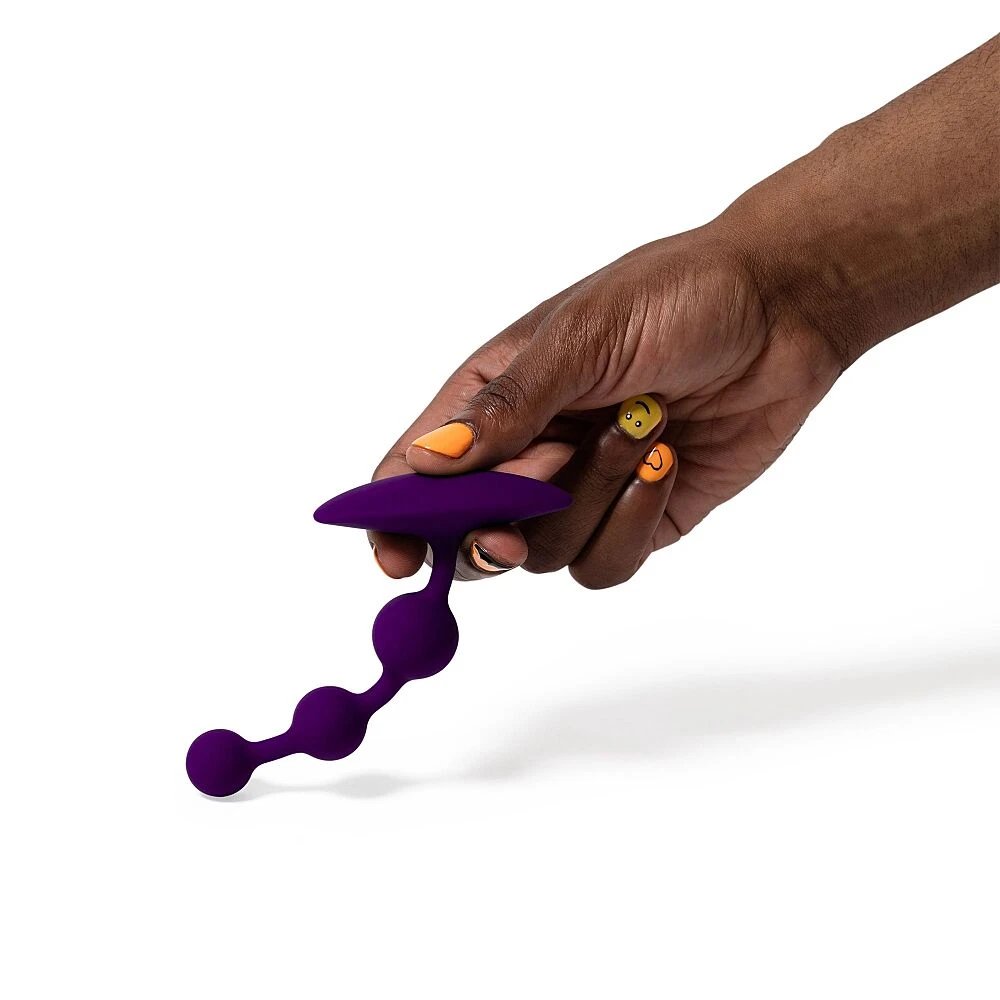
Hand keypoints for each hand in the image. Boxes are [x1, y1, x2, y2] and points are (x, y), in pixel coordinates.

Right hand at [370, 220, 841, 587]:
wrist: (782, 311)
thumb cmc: (674, 297)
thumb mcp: (581, 337)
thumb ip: (504, 406)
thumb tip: (422, 463)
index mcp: (491, 399)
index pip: (415, 474)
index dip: (395, 521)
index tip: (395, 558)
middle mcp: (527, 452)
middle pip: (471, 531)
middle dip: (500, 523)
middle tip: (538, 493)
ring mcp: (580, 492)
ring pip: (544, 553)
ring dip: (592, 495)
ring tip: (642, 424)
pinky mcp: (634, 519)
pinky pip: (604, 562)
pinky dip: (631, 521)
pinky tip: (664, 461)